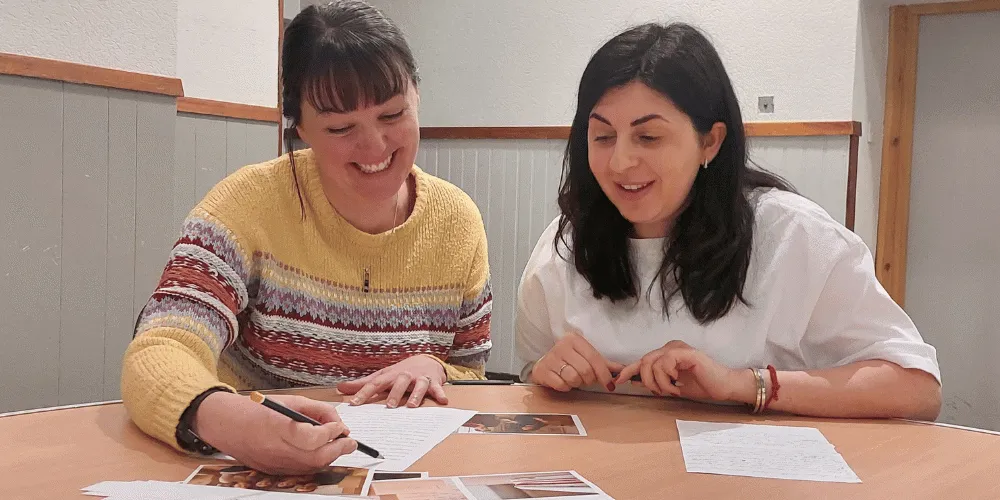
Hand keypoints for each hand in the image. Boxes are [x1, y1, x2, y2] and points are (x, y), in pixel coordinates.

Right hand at [193, 392, 356, 474]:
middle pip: (317, 457)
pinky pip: (302, 471)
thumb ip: (318, 410)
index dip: (331, 433)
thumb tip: (339, 424)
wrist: (229, 425)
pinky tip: (320, 452)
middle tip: (350, 442)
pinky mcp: (274, 471)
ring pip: (312, 467)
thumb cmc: (259, 409)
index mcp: (279, 426)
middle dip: (339, 449)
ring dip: (330, 457)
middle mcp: (277, 448)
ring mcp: (275, 463)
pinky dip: (316, 463)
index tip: (340, 427)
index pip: (313, 438)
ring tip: (337, 445)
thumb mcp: (292, 400)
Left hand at [336, 355, 447, 407]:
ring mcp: (420, 379)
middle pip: (399, 383)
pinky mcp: (434, 382)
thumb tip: (340, 388)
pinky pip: (438, 388)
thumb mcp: (382, 376)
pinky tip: (443, 400)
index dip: (364, 392)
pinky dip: (440, 393)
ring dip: (416, 395)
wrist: (426, 360)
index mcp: (390, 376)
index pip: (375, 383)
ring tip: (412, 406)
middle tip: (389, 405)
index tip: (355, 404)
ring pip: (418, 386)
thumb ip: (363, 384)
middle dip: (394, 394)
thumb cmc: (401, 372)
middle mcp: (405, 376)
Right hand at [530, 330, 623, 391]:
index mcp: (574, 339)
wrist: (544, 364)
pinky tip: (563, 382)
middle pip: (585, 370)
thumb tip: (624, 369)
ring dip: (577, 383)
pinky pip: (561, 384)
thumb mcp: (585, 357)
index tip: (610, 385)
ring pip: (573, 378)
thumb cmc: (568, 360)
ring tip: (574, 379)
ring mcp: (550, 358)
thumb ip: (604, 364)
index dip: (604, 374)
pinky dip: (565, 387)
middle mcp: (561, 346)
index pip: (594, 358)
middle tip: (587, 381)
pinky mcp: (542, 370)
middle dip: (589, 380)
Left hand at [614, 340, 743, 401]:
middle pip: (644, 361)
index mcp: (666, 354)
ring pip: (652, 364)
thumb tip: (634, 381)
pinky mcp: (686, 353)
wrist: (724, 387)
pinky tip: (678, 383)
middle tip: (660, 392)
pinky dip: (667, 378)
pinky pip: (665, 363)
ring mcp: (678, 348)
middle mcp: (670, 347)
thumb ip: (655, 381)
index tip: (617, 382)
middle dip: (647, 381)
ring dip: (660, 383)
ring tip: (673, 390)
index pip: (642, 360)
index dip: (628, 370)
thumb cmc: (701, 385)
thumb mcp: (672, 386)